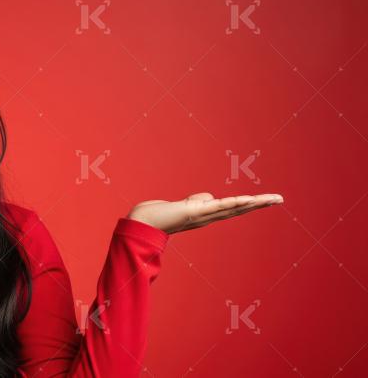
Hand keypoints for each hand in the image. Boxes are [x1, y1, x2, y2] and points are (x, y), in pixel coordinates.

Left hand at [126, 192, 283, 233]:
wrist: (141, 223)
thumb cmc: (160, 214)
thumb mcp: (183, 205)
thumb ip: (197, 201)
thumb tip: (209, 198)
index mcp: (205, 214)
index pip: (232, 208)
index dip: (249, 203)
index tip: (267, 199)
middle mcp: (207, 217)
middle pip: (238, 208)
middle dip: (259, 204)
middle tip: (280, 198)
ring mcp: (202, 215)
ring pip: (233, 207)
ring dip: (253, 202)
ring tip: (272, 198)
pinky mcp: (194, 211)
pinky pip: (218, 207)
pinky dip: (233, 203)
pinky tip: (247, 199)